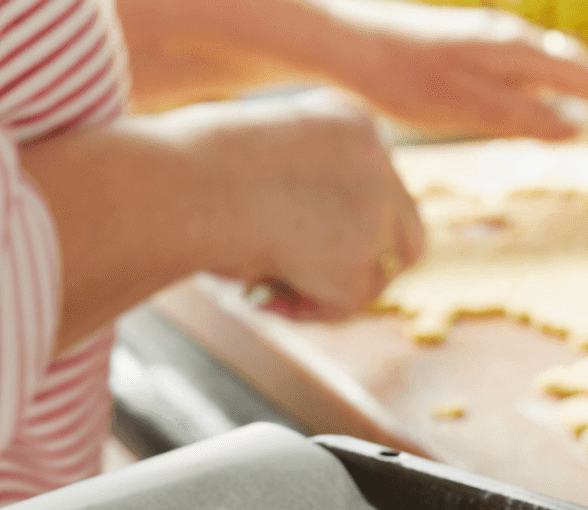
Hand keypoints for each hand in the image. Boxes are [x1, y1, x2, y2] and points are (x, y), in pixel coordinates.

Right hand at [152, 90, 423, 320]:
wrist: (183, 182)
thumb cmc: (184, 170)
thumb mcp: (252, 162)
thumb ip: (291, 189)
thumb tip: (297, 244)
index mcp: (348, 120)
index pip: (374, 180)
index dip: (347, 219)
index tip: (305, 239)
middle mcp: (375, 157)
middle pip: (404, 226)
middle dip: (369, 260)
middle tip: (317, 280)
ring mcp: (375, 208)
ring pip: (380, 268)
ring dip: (333, 287)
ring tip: (270, 285)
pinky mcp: (359, 259)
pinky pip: (345, 303)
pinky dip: (308, 309)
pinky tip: (262, 296)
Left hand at [333, 3, 587, 139]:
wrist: (351, 44)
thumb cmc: (403, 78)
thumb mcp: (465, 107)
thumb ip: (521, 118)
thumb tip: (574, 129)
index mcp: (515, 52)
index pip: (584, 80)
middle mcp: (512, 41)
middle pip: (578, 68)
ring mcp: (495, 43)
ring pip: (555, 67)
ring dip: (586, 96)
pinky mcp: (478, 51)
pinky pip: (531, 71)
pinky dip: (555, 92)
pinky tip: (551, 111)